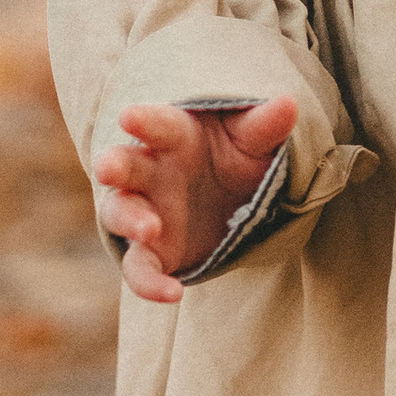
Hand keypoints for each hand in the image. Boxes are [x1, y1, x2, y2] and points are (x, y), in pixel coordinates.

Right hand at [94, 94, 299, 301]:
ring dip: (128, 220)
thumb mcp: (253, 140)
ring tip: (148, 229)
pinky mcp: (153, 250)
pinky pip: (140, 268)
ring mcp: (146, 211)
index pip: (155, 124)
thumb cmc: (235, 155)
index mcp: (173, 135)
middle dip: (113, 165)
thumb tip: (288, 102)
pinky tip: (173, 292)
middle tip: (108, 167)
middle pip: (122, 165)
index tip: (129, 116)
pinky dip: (148, 282)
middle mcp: (150, 171)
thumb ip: (265, 126)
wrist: (233, 198)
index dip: (143, 120)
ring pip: (120, 213)